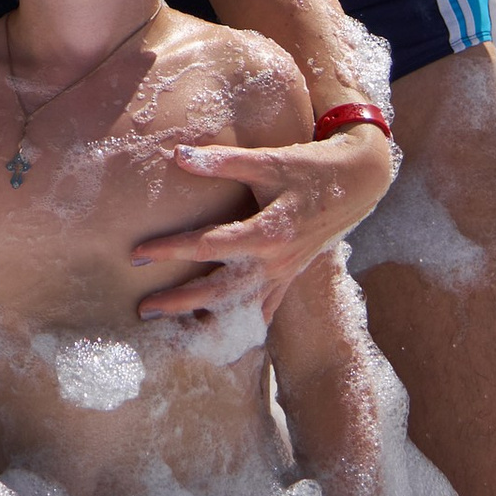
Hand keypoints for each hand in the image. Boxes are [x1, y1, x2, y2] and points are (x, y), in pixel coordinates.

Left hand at [141, 124, 397, 328]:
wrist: (358, 183)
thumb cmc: (310, 168)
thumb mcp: (269, 161)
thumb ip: (224, 162)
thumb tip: (179, 156)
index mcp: (267, 233)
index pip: (208, 246)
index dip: (170, 250)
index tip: (136, 254)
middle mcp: (275, 262)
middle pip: (219, 291)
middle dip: (179, 302)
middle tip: (144, 309)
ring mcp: (284, 275)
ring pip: (240, 308)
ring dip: (205, 319)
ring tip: (171, 328)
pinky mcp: (291, 278)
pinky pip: (264, 310)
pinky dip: (242, 325)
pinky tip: (220, 338)